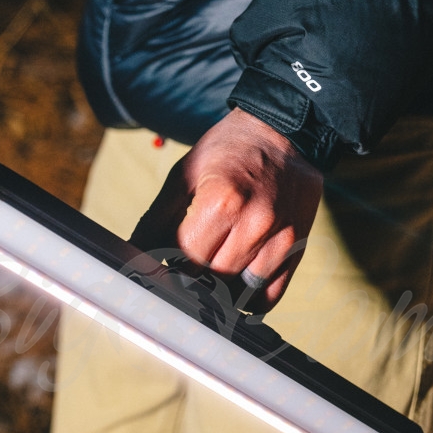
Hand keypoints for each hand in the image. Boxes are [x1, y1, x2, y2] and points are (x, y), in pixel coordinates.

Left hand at [130, 108, 323, 311]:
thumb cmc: (229, 151)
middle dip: (193, 279)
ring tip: (210, 278)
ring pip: (241, 292)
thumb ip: (157, 218)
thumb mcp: (185, 174)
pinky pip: (270, 294)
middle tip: (184, 272)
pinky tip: (236, 289)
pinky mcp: (297, 247)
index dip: (170, 266)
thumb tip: (135, 254)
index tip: (163, 267)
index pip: (187, 258)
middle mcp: (255, 222)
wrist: (285, 132)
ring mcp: (281, 238)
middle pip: (213, 278)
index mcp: (222, 200)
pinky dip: (250, 301)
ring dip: (221, 292)